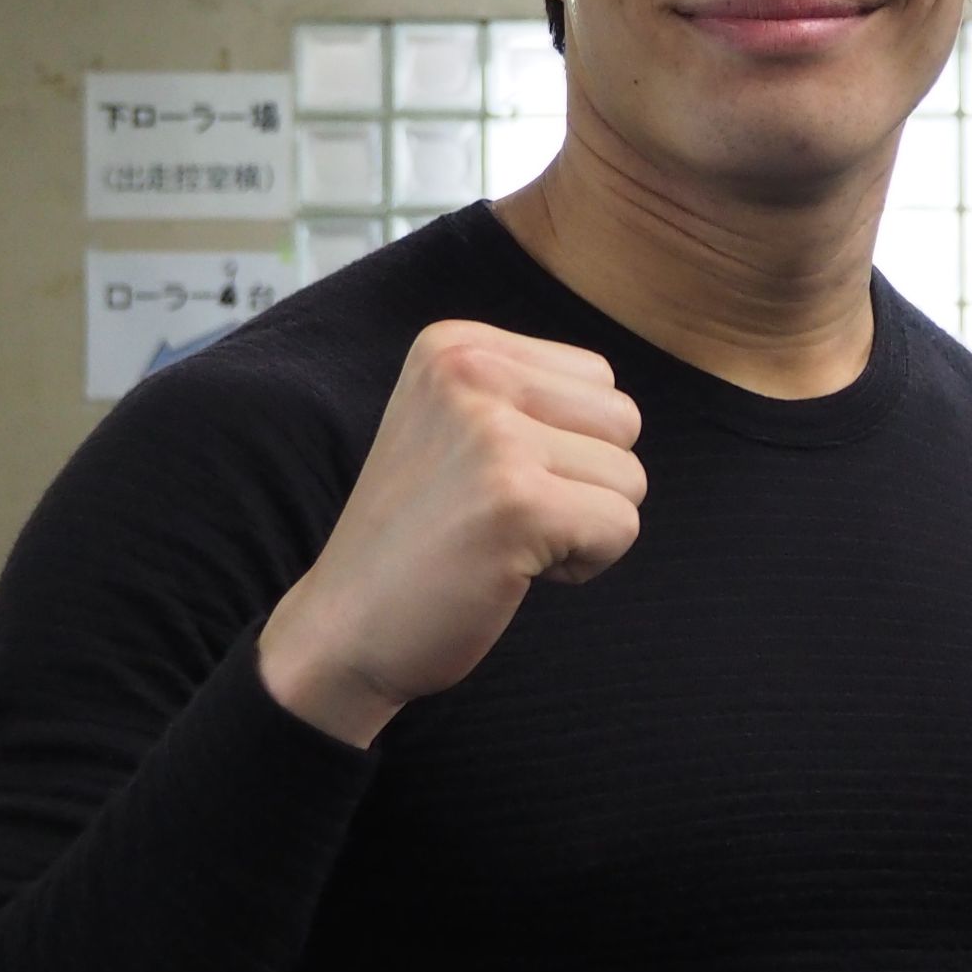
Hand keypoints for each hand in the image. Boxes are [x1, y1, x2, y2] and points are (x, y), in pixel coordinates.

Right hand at [259, 320, 644, 745]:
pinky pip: (621, 527)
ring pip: (630, 477)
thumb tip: (621, 409)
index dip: (566, 443)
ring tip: (506, 539)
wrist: (341, 627)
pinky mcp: (517, 502)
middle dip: (587, 481)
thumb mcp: (450, 422)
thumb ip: (525, 394)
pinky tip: (512, 569)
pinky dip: (584, 564)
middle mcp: (471, 373)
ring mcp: (492, 436)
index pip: (596, 379)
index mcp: (456, 344)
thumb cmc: (414, 537)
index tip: (491, 478)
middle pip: (623, 421)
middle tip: (504, 514)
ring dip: (584, 524)